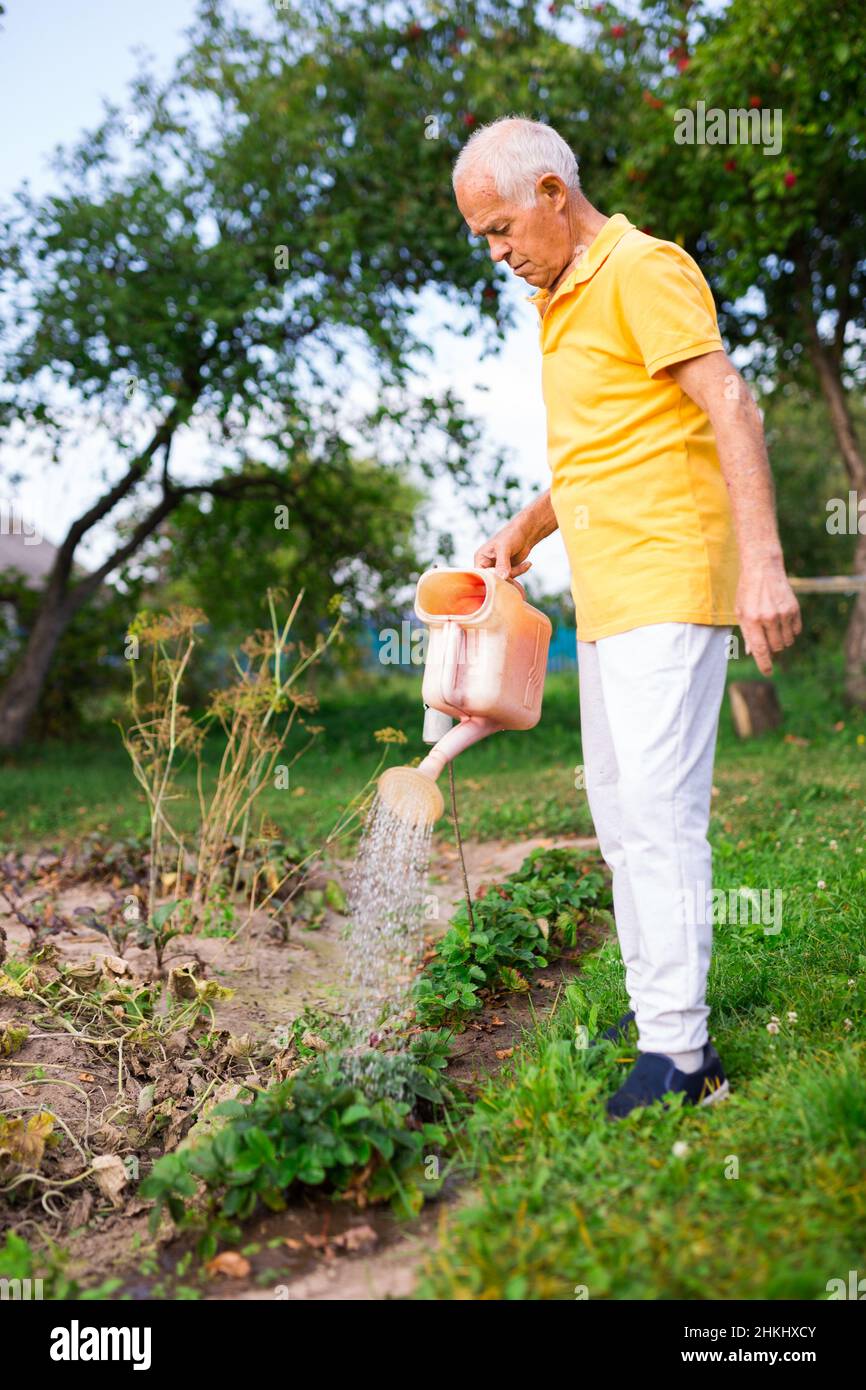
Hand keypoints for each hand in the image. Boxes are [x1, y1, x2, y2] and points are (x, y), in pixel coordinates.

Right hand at [474, 517, 534, 581]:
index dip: (491, 578)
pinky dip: (520, 571)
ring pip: (504, 579)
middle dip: (507, 576)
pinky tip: (527, 563)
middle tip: (517, 569)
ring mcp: (497, 568)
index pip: (481, 575)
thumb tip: (502, 578)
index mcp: (480, 558)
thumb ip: (502, 564)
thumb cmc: (511, 535)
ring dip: (516, 572)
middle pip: (493, 579)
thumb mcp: (505, 548)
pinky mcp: (507, 570)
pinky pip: (512, 577)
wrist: (526, 532)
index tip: (504, 576)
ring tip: (526, 563)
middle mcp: (487, 564)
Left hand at [735, 558, 801, 674]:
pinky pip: (796, 631)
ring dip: (781, 640)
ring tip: (773, 627)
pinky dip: (791, 632)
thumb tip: (752, 654)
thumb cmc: (747, 592)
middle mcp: (768, 618)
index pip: (760, 650)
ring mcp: (783, 613)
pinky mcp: (794, 608)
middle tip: (767, 639)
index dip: (764, 664)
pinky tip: (782, 621)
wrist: (762, 568)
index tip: (768, 672)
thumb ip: (747, 634)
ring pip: (787, 641)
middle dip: (772, 649)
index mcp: (751, 620)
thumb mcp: (740, 612)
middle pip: (776, 648)